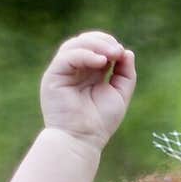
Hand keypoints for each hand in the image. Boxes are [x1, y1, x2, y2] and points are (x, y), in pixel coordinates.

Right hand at [40, 31, 136, 149]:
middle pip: (84, 41)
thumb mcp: (120, 95)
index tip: (122, 53)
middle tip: (117, 51)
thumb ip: (126, 74)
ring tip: (111, 54)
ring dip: (95, 45)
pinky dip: (85, 54)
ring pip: (74, 45)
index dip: (109, 44)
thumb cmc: (100, 122)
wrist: (82, 140)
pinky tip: (100, 61)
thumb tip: (127, 52)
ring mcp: (62, 71)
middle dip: (103, 41)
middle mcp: (74, 69)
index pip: (96, 47)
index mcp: (89, 72)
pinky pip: (67, 57)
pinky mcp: (53, 75)